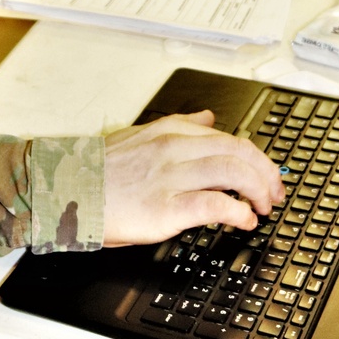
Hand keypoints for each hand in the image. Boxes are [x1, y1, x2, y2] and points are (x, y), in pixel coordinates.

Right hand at [103, 110, 284, 243]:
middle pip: (238, 151)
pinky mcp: (165, 207)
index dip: (255, 157)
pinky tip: (244, 220)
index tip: (266, 174)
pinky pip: (214, 204)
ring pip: (232, 171)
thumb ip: (178, 126)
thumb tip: (208, 117)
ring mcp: (169, 176)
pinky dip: (238, 211)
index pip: (227, 136)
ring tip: (263, 207)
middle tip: (274, 192)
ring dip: (258, 190)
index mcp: (168, 131)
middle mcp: (172, 148)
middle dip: (266, 173)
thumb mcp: (139, 135)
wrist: (64, 191)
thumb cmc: (97, 172)